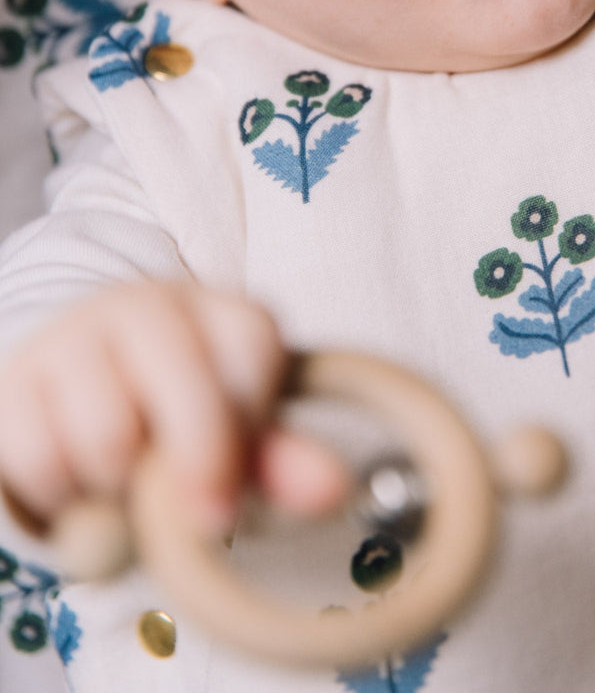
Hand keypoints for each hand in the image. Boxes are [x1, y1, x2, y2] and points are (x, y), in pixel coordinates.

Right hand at [0, 282, 348, 533]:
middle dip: (200, 467)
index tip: (245, 463)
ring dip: (123, 489)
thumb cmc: (175, 417)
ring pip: (109, 436)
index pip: (253, 352)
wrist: (74, 393)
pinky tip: (79, 482)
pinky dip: (65, 495)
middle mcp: (147, 306)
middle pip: (184, 388)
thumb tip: (334, 486)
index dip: (252, 424)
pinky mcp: (16, 376)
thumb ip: (283, 460)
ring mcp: (75, 334)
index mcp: (218, 310)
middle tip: (204, 517)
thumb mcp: (237, 435)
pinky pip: (41, 457)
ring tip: (128, 482)